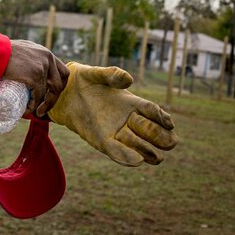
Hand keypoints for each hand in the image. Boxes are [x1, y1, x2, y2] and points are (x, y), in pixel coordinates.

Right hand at [3, 40, 69, 117]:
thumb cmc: (3, 52)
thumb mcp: (22, 50)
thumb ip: (29, 56)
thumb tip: (27, 68)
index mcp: (46, 53)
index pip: (62, 72)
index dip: (59, 86)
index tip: (50, 94)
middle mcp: (48, 59)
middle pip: (58, 84)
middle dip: (52, 99)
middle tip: (42, 108)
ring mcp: (42, 68)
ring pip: (47, 92)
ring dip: (42, 106)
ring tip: (33, 111)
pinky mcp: (34, 76)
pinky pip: (38, 96)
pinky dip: (33, 106)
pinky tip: (28, 110)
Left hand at [48, 63, 178, 166]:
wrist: (65, 93)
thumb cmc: (85, 81)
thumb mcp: (97, 74)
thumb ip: (112, 74)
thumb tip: (128, 79)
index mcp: (133, 103)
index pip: (153, 112)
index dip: (162, 117)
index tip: (168, 123)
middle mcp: (130, 120)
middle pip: (154, 132)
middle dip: (160, 137)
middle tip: (163, 139)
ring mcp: (118, 133)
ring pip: (141, 146)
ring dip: (147, 149)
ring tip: (153, 155)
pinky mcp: (104, 142)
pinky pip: (119, 152)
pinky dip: (129, 157)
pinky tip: (137, 160)